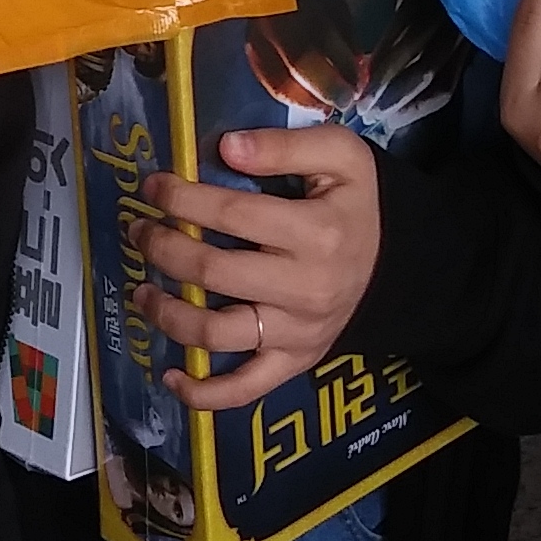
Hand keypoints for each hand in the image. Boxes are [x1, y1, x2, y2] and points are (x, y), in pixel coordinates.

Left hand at [133, 124, 380, 409]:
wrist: (400, 267)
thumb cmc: (358, 207)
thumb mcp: (341, 157)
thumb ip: (285, 146)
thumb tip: (227, 147)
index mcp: (315, 233)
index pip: (230, 214)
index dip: (181, 198)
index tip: (153, 188)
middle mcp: (303, 289)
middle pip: (212, 271)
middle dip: (162, 248)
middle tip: (140, 231)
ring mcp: (296, 333)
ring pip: (215, 334)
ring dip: (166, 312)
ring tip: (141, 291)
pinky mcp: (293, 363)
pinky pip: (244, 389)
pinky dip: (203, 394)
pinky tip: (171, 377)